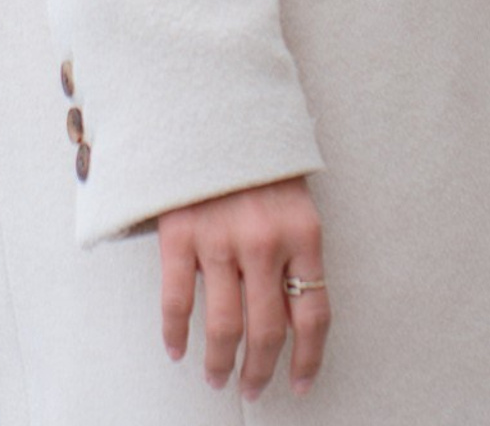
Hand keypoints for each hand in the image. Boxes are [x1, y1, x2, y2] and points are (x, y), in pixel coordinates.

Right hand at [158, 175, 328, 398]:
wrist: (213, 100)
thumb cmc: (258, 153)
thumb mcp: (293, 197)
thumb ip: (293, 251)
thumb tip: (289, 318)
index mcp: (303, 232)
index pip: (313, 314)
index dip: (308, 358)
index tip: (300, 382)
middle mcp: (265, 241)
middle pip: (267, 331)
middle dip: (259, 370)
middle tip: (253, 388)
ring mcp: (220, 238)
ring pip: (224, 326)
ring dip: (220, 363)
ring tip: (218, 377)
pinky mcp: (180, 231)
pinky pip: (179, 300)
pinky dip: (176, 332)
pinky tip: (178, 349)